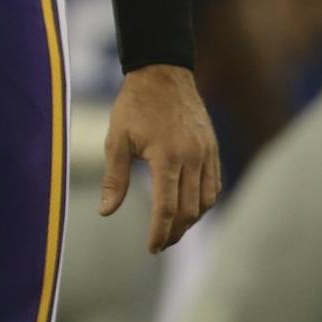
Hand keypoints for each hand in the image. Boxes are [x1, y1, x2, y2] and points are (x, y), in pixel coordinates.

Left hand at [100, 64, 219, 251]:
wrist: (162, 73)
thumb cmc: (133, 105)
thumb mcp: (116, 139)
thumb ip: (114, 178)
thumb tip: (106, 212)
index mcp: (166, 156)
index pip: (167, 207)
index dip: (160, 232)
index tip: (151, 248)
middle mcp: (192, 158)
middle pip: (190, 210)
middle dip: (175, 233)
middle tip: (160, 245)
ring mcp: (206, 153)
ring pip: (207, 201)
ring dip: (191, 221)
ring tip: (173, 230)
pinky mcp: (213, 149)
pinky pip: (215, 185)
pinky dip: (204, 203)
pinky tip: (191, 208)